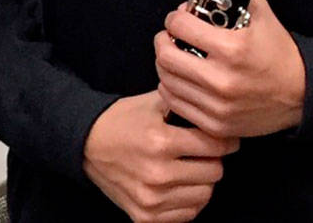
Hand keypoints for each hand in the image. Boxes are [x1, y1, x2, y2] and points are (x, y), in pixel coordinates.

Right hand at [82, 91, 237, 221]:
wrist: (86, 144)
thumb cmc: (121, 120)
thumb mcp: (150, 102)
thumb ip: (183, 101)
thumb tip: (215, 105)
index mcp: (160, 141)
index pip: (214, 145)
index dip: (225, 139)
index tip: (226, 138)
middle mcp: (157, 174)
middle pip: (214, 173)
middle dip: (213, 159)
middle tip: (204, 152)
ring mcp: (151, 200)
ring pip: (204, 196)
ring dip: (202, 181)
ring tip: (191, 168)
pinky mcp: (145, 218)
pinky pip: (187, 215)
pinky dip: (188, 200)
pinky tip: (179, 185)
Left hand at [154, 0, 305, 136]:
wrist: (303, 93)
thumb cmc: (279, 53)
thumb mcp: (260, 15)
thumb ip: (231, 1)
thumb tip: (198, 0)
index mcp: (231, 48)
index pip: (180, 26)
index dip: (175, 18)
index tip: (179, 18)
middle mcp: (221, 79)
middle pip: (166, 56)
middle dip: (163, 40)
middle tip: (170, 37)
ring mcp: (218, 106)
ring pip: (167, 81)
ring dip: (166, 65)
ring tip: (175, 57)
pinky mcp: (217, 125)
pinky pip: (176, 104)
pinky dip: (172, 89)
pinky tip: (181, 80)